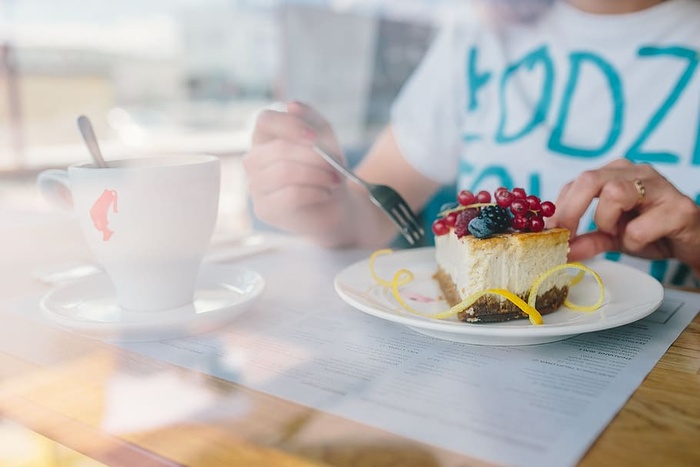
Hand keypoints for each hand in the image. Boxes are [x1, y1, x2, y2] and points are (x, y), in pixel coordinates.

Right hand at [242, 101, 351, 242]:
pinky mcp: (265, 209)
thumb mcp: (325, 139)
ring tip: (334, 180)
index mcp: (266, 138)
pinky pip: (290, 195)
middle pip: (278, 149)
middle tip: (335, 166)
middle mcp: (255, 160)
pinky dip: (315, 192)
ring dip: (317, 175)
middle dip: (313, 158)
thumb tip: (291, 106)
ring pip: (283, 173)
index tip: (315, 138)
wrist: (336, 206)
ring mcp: (256, 186)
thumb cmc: (327, 170)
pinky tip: (326, 193)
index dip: (290, 126)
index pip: (265, 120)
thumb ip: (311, 119)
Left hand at [550, 159, 699, 273]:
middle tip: (566, 236)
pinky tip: (646, 241)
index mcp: (616, 173)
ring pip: (614, 194)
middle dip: (570, 211)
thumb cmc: (654, 232)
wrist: (696, 242)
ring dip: (608, 222)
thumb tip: (561, 249)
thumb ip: (588, 240)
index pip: (575, 183)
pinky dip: (634, 241)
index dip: (558, 210)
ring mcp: (659, 185)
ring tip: (620, 234)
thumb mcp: (613, 237)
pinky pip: (639, 227)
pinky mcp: (679, 207)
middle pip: (589, 179)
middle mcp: (636, 172)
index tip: (550, 233)